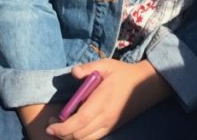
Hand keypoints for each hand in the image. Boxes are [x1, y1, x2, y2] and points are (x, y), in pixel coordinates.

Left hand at [46, 59, 172, 139]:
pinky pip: (93, 138)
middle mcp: (105, 118)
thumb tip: (73, 72)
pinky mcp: (111, 128)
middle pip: (79, 134)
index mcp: (103, 101)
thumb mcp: (107, 65)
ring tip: (59, 129)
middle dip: (61, 134)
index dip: (63, 127)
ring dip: (70, 138)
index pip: (80, 120)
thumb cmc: (123, 74)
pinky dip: (80, 138)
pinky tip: (73, 130)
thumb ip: (89, 67)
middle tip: (50, 125)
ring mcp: (109, 125)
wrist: (146, 86)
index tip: (50, 125)